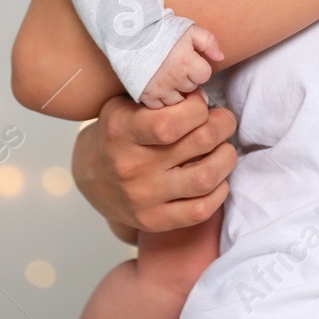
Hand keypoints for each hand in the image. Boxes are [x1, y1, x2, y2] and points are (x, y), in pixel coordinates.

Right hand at [72, 93, 236, 232]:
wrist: (91, 176)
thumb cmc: (119, 132)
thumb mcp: (127, 104)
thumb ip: (160, 97)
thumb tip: (203, 97)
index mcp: (121, 131)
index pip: (170, 122)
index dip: (198, 108)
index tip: (201, 104)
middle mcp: (132, 167)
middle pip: (199, 143)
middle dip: (223, 125)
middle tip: (223, 121)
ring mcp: (143, 198)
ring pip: (205, 178)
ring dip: (226, 157)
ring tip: (224, 148)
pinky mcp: (154, 221)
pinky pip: (200, 210)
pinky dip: (219, 190)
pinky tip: (216, 177)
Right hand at [140, 26, 224, 107]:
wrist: (130, 34)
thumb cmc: (162, 31)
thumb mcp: (189, 30)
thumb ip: (209, 41)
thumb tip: (220, 58)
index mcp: (185, 61)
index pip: (205, 75)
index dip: (199, 68)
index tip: (190, 61)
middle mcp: (173, 77)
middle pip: (191, 88)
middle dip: (187, 79)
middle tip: (177, 67)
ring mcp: (159, 87)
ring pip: (178, 100)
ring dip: (175, 91)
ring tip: (168, 77)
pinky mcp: (145, 94)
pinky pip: (160, 106)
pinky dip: (160, 99)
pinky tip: (158, 86)